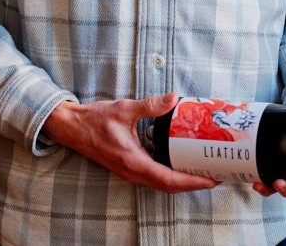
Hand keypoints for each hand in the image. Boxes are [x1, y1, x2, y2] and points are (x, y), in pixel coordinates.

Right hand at [42, 91, 219, 194]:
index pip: (167, 180)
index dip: (191, 182)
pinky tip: (178, 162)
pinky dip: (169, 174)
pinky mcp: (128, 167)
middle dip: (191, 183)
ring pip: (160, 183)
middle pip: (167, 186)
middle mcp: (132, 172)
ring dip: (181, 181)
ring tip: (201, 170)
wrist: (72, 127)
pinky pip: (153, 176)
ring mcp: (129, 172)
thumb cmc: (95, 120)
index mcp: (132, 161)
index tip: (209, 179)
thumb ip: (150, 105)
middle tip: (213, 175)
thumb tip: (173, 98)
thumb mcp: (124, 109)